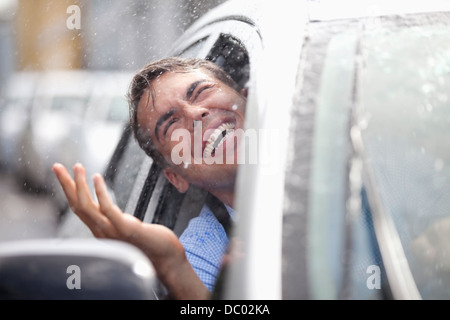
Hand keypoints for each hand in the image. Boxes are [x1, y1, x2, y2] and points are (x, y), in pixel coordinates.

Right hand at [52, 162, 208, 298]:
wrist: (165, 257)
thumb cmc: (149, 241)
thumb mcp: (125, 227)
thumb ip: (113, 220)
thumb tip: (106, 208)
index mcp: (101, 230)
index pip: (78, 208)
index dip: (69, 191)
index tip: (62, 173)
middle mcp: (101, 232)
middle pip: (77, 206)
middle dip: (66, 185)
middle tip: (57, 166)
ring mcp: (112, 232)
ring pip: (87, 207)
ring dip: (79, 185)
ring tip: (77, 167)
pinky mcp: (126, 229)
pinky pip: (108, 210)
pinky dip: (100, 193)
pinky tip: (97, 178)